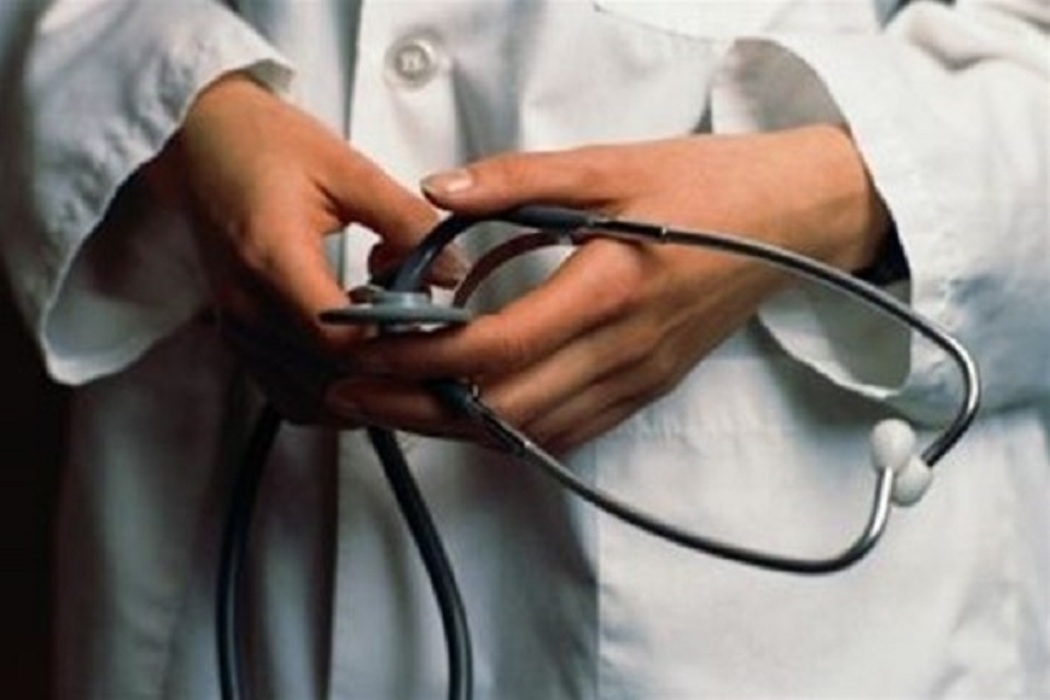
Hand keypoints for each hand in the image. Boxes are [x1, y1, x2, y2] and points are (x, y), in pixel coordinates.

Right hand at [142, 73, 448, 420]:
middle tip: (431, 349)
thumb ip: (404, 222)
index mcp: (273, 259)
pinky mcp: (237, 337)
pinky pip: (289, 394)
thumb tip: (452, 273)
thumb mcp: (348, 170)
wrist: (199, 141)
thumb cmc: (267, 145)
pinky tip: (361, 363)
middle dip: (387, 371)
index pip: (340, 339)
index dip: (393, 345)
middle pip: (329, 378)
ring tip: (397, 351)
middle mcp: (247, 307)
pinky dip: (332, 391)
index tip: (432, 329)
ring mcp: (238, 328)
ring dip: (362, 386)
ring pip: (311, 398)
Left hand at [327, 125, 889, 449]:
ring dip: (455, 426)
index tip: (362, 351)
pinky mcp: (646, 389)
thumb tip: (436, 190)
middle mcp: (622, 350)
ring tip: (393, 406)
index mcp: (609, 288)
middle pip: (503, 409)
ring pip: (530, 432)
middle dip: (418, 411)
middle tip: (352, 396)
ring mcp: (637, 379)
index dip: (421, 358)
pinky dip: (508, 430)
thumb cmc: (706, 186)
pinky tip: (470, 411)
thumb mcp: (609, 165)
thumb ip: (516, 180)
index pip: (497, 347)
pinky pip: (567, 432)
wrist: (792, 221)